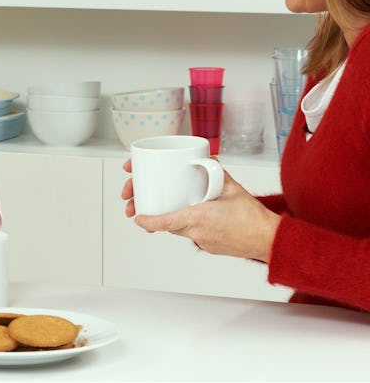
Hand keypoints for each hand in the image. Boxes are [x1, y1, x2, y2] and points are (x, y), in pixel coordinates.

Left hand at [121, 159, 279, 262]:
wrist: (269, 240)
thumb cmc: (254, 218)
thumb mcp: (232, 187)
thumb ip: (216, 172)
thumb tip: (206, 160)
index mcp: (199, 218)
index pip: (166, 221)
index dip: (148, 220)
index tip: (137, 216)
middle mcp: (197, 233)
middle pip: (167, 224)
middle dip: (150, 216)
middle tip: (139, 208)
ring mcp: (202, 242)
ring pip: (178, 229)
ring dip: (168, 219)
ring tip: (162, 206)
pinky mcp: (208, 246)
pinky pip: (191, 234)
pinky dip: (186, 224)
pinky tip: (190, 214)